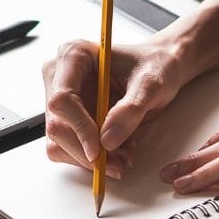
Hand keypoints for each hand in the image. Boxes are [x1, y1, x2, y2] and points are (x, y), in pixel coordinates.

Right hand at [42, 38, 186, 177]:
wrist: (161, 70)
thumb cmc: (156, 65)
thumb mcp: (151, 84)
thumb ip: (131, 109)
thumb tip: (107, 140)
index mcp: (73, 55)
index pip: (62, 99)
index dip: (78, 128)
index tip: (99, 150)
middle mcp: (60, 77)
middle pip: (57, 125)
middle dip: (86, 151)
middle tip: (117, 163)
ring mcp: (62, 100)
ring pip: (58, 142)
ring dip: (88, 159)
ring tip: (122, 157)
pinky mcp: (69, 119)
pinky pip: (68, 148)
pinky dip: (90, 158)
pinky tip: (115, 153)